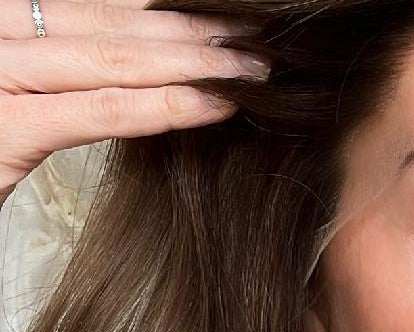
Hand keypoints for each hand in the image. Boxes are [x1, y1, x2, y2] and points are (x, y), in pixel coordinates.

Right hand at [0, 0, 270, 206]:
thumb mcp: (12, 96)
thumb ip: (58, 73)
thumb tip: (135, 68)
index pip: (91, 4)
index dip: (161, 9)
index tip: (221, 16)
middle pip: (105, 17)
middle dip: (189, 27)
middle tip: (259, 35)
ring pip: (107, 54)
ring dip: (190, 59)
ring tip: (251, 68)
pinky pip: (93, 109)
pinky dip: (159, 105)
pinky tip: (212, 104)